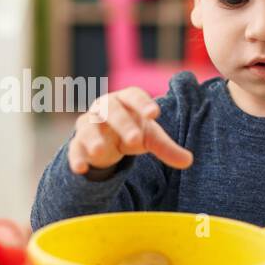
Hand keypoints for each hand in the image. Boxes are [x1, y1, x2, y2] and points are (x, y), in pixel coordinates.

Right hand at [67, 87, 193, 175]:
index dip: (143, 103)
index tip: (154, 114)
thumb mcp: (149, 137)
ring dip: (93, 138)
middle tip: (136, 140)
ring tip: (98, 150)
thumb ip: (166, 148)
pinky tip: (81, 169)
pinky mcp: (78, 144)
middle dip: (122, 124)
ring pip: (88, 128)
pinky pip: (75, 149)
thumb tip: (189, 161)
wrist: (105, 140)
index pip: (133, 96)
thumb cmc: (131, 130)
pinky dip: (76, 159)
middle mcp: (104, 108)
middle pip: (111, 111)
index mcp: (125, 100)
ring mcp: (89, 125)